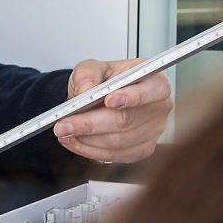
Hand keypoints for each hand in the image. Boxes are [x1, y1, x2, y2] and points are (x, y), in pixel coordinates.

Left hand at [52, 60, 172, 163]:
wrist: (100, 98)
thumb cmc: (105, 81)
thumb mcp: (92, 67)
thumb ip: (87, 74)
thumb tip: (86, 91)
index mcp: (155, 80)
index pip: (155, 89)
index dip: (133, 96)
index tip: (109, 100)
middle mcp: (159, 107)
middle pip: (127, 120)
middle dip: (92, 123)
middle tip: (65, 124)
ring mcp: (153, 131)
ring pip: (118, 142)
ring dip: (86, 139)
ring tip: (64, 131)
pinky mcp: (142, 150)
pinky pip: (115, 155)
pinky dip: (89, 149)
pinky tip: (74, 140)